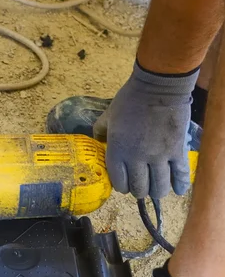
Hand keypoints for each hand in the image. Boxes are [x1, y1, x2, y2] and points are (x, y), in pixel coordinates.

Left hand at [94, 63, 198, 198]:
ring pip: (158, 187)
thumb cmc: (130, 99)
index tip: (125, 183)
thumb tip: (97, 140)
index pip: (119, 182)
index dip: (122, 186)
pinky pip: (180, 174)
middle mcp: (137, 158)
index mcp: (117, 151)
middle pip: (139, 188)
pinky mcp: (177, 151)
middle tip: (141, 185)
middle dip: (138, 190)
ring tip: (156, 189)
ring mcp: (158, 156)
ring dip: (156, 191)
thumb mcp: (108, 116)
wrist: (158, 86)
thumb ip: (100, 131)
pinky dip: (179, 185)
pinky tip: (178, 190)